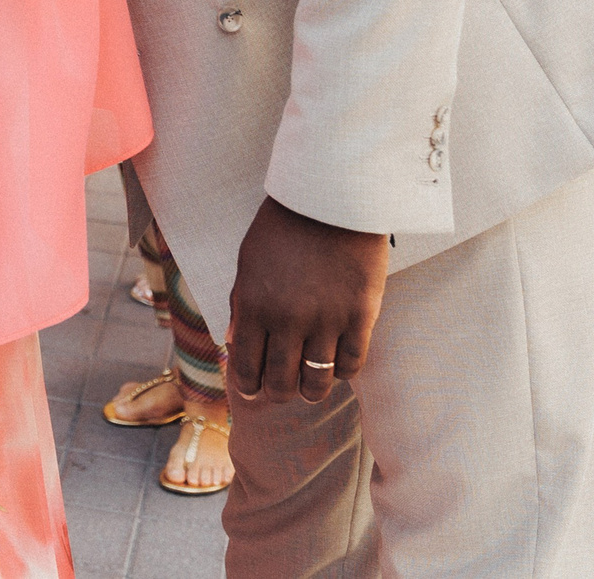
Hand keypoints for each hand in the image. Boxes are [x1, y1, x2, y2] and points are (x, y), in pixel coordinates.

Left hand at [225, 195, 387, 403]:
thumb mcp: (248, 262)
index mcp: (253, 306)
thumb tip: (233, 342)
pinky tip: (336, 366)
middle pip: (280, 383)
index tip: (250, 390)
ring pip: (316, 382)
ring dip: (310, 391)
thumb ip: (240, 304)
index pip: (245, 367)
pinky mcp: (360, 316)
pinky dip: (342, 373)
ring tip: (309, 388)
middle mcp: (287, 320)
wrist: (331, 198)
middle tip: (281, 391)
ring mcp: (326, 321)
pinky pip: (351, 365)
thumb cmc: (283, 227)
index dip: (246, 386)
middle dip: (277, 394)